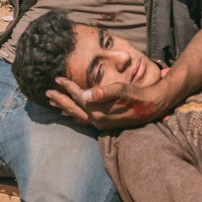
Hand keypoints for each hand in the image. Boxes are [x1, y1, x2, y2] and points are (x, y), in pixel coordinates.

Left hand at [47, 74, 172, 130]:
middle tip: (47, 92)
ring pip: (78, 116)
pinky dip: (76, 115)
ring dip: (66, 108)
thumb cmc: (139, 95)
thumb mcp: (124, 90)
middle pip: (73, 109)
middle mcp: (98, 120)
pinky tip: (72, 113)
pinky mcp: (106, 124)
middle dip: (60, 99)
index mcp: (100, 111)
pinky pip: (85, 120)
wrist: (154, 106)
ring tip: (54, 102)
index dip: (67, 86)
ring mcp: (101, 124)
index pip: (78, 97)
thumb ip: (104, 92)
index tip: (57, 77)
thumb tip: (85, 94)